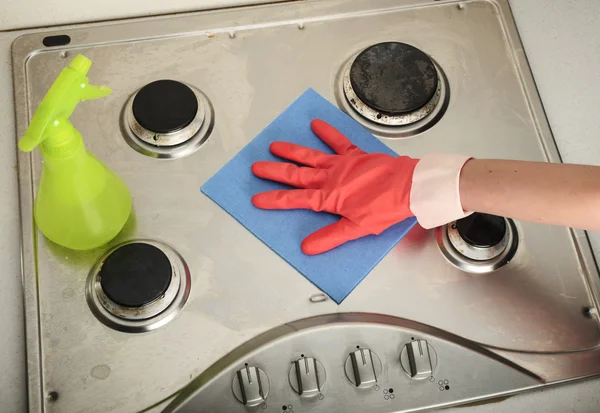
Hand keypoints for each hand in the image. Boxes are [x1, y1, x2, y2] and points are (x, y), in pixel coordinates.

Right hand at [252, 119, 418, 254]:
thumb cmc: (385, 208)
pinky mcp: (356, 155)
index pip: (295, 199)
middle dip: (275, 172)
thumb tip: (307, 247)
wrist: (409, 187)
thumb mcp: (357, 228)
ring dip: (291, 151)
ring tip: (274, 145)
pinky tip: (316, 124)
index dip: (275, 200)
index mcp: (329, 197)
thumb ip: (330, 237)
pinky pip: (338, 142)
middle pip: (296, 174)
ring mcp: (342, 164)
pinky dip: (327, 132)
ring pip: (310, 156)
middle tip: (256, 167)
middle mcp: (330, 177)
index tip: (257, 198)